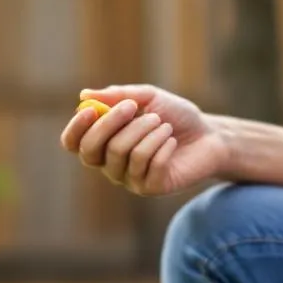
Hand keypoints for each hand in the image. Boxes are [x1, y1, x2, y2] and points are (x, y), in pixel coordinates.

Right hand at [59, 84, 228, 195]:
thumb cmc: (174, 116)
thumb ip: (118, 95)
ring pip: (122, 153)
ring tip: (164, 125)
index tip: (90, 110)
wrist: (209, 136)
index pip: (73, 143)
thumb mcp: (147, 97)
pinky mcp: (150, 188)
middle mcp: (110, 164)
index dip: (76, 129)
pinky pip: (147, 164)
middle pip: (92, 150)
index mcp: (103, 142)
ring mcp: (129, 179)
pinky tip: (171, 142)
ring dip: (146, 131)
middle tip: (136, 106)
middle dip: (112, 124)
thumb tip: (84, 94)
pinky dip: (162, 146)